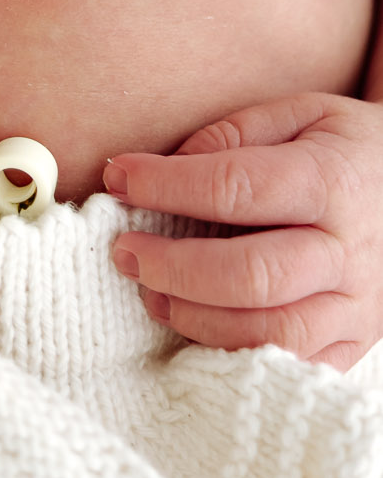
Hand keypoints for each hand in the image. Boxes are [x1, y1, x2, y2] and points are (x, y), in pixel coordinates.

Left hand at [106, 92, 382, 369]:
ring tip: (152, 294)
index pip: (236, 188)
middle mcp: (349, 251)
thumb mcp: (301, 113)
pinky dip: (237, 353)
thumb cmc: (346, 148)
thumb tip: (166, 167)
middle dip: (174, 267)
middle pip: (252, 274)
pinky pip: (294, 364)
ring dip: (198, 318)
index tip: (118, 178)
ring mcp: (359, 306)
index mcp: (333, 181)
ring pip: (273, 331)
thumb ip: (233, 134)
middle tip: (125, 252)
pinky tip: (198, 327)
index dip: (167, 186)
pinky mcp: (357, 342)